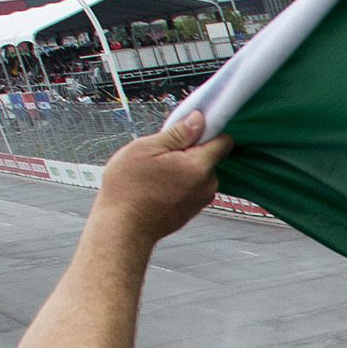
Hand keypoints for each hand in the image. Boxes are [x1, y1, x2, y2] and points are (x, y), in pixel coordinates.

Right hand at [92, 113, 232, 247]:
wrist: (123, 228)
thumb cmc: (129, 189)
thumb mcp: (146, 149)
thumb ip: (178, 133)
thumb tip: (199, 120)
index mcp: (199, 167)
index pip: (223, 141)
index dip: (208, 130)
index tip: (189, 129)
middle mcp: (207, 186)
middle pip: (209, 157)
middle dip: (189, 150)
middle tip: (161, 154)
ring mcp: (201, 201)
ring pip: (198, 172)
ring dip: (182, 167)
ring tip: (155, 173)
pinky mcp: (192, 210)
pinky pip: (191, 187)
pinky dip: (179, 183)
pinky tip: (157, 186)